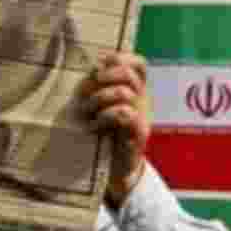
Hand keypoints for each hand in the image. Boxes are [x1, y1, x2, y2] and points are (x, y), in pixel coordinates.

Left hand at [78, 53, 150, 204]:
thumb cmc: (104, 138)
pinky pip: (126, 114)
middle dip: (107, 75)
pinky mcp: (139, 134)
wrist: (118, 172)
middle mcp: (142, 101)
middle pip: (131, 73)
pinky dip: (106, 116)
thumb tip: (88, 70)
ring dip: (100, 98)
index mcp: (135, 92)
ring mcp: (143, 117)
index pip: (138, 64)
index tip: (97, 64)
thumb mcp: (99, 108)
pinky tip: (95, 126)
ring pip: (125, 93)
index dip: (119, 58)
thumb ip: (97, 89)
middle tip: (91, 85)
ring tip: (87, 111)